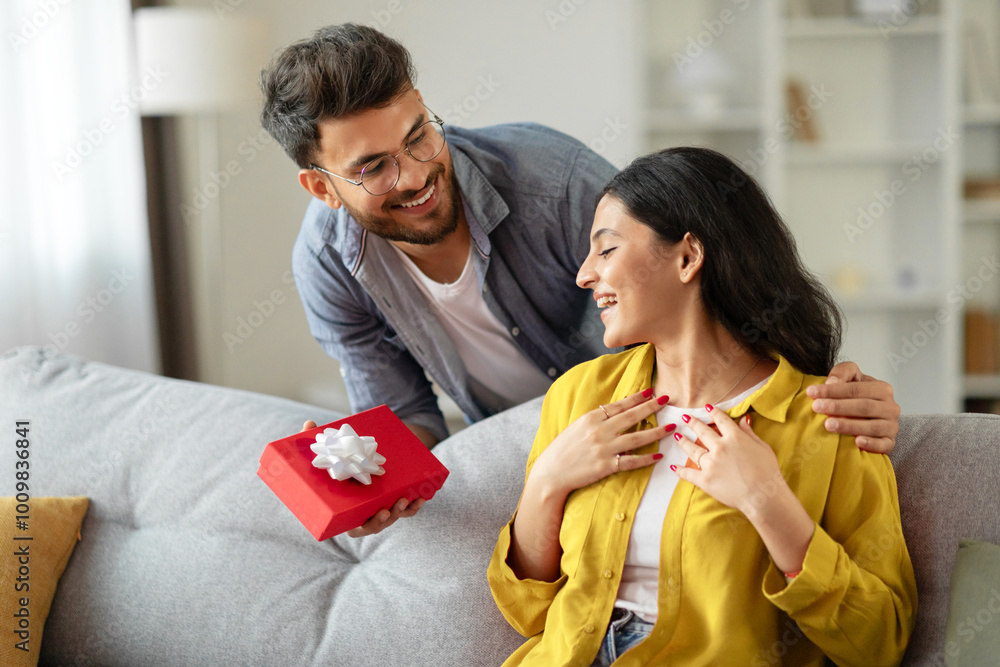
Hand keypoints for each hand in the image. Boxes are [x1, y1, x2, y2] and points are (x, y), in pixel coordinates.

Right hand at [298, 421, 425, 537]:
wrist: (360, 459)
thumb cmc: (339, 461)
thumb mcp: (329, 453)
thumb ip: (317, 442)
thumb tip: (309, 423)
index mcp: (348, 512)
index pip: (356, 527)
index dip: (365, 525)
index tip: (371, 517)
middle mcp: (365, 514)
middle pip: (376, 525)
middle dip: (383, 520)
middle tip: (386, 510)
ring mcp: (381, 508)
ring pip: (392, 517)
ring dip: (399, 511)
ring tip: (403, 499)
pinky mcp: (394, 501)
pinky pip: (407, 509)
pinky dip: (414, 506)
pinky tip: (422, 497)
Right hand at [527, 389, 668, 496]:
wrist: (551, 473)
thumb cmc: (562, 449)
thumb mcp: (577, 427)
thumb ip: (596, 420)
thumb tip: (614, 410)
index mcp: (591, 418)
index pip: (619, 405)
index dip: (637, 398)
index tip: (651, 391)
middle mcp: (599, 431)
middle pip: (632, 417)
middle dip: (651, 407)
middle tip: (667, 399)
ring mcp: (604, 448)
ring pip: (637, 438)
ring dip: (656, 432)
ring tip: (670, 427)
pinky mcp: (606, 466)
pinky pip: (631, 461)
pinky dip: (646, 459)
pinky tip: (658, 456)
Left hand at [670, 408, 783, 513]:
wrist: (763, 496)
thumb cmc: (768, 472)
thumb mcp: (763, 447)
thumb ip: (750, 433)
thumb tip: (743, 420)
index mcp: (734, 438)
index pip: (721, 421)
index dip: (714, 413)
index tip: (707, 407)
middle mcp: (719, 447)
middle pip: (702, 431)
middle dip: (692, 422)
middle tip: (684, 417)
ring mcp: (710, 463)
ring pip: (692, 449)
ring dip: (683, 441)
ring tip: (677, 436)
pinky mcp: (704, 480)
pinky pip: (688, 473)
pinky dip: (680, 470)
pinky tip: (673, 467)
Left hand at [807, 362, 900, 453]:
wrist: (869, 417)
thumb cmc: (857, 396)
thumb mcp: (850, 378)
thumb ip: (842, 373)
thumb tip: (831, 382)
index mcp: (882, 389)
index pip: (856, 389)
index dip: (833, 390)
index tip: (811, 392)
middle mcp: (890, 407)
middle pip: (864, 406)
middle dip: (838, 407)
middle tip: (817, 407)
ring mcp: (891, 426)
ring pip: (872, 426)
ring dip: (849, 425)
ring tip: (828, 425)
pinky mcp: (890, 442)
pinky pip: (883, 444)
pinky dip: (871, 444)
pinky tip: (857, 441)